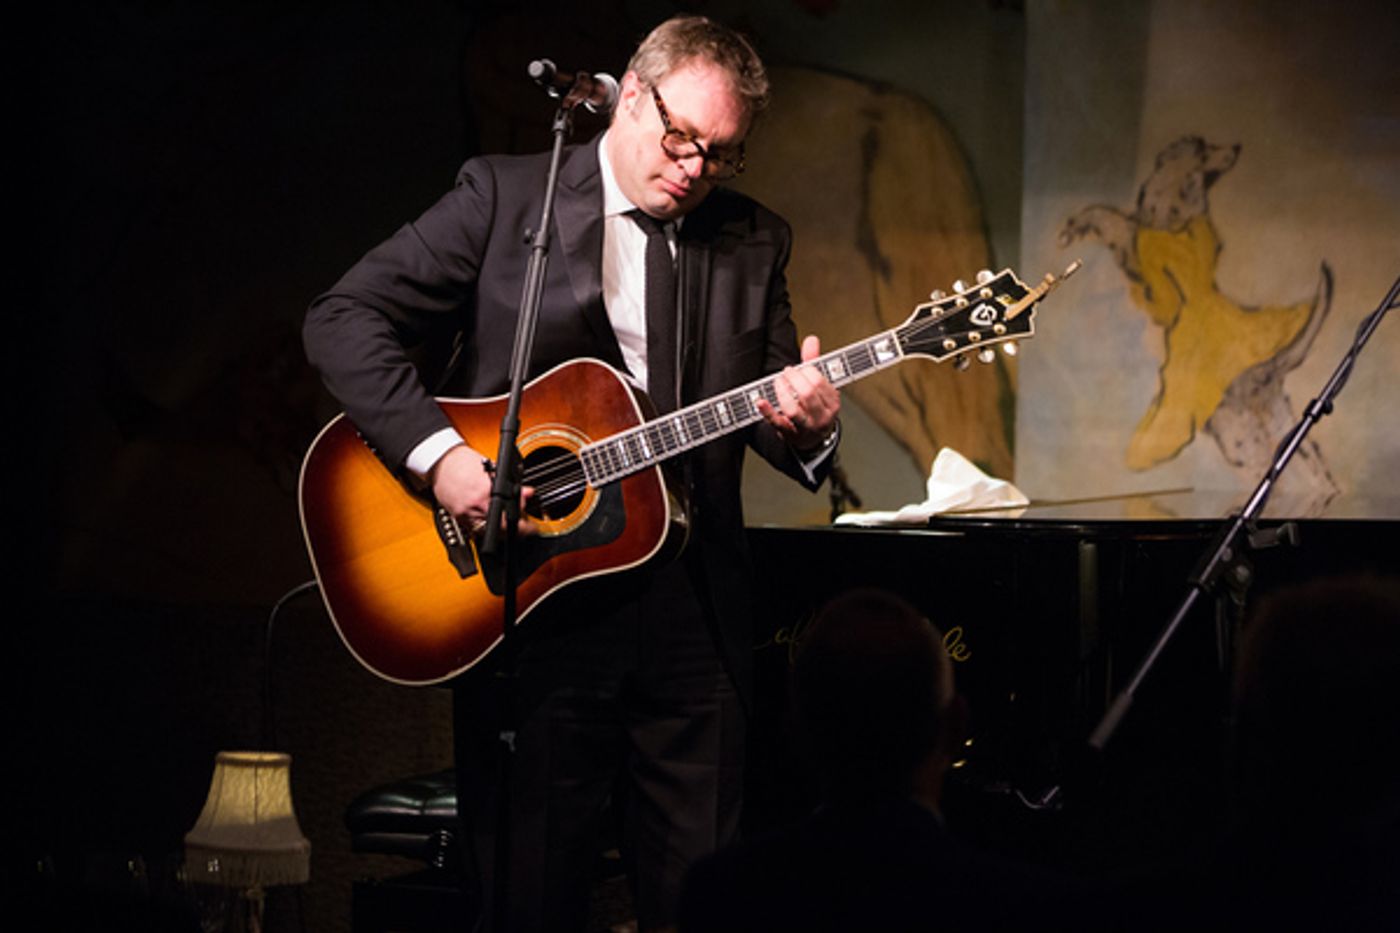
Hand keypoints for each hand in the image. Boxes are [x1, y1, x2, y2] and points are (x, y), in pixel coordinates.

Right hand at [430, 445, 535, 535]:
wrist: (441, 462)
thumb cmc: (464, 462)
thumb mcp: (493, 468)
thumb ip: (511, 483)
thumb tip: (528, 493)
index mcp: (487, 490)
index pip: (511, 515)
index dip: (524, 525)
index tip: (532, 528)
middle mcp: (476, 504)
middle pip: (502, 528)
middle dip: (515, 530)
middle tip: (523, 526)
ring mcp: (466, 514)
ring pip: (489, 532)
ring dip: (501, 530)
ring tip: (507, 522)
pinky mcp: (458, 518)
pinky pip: (475, 530)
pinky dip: (486, 527)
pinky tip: (491, 520)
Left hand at [757, 335, 840, 451]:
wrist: (813, 439)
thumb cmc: (816, 408)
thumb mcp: (819, 386)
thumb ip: (814, 362)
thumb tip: (811, 339)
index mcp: (832, 403)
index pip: (819, 382)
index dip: (806, 371)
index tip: (798, 369)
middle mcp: (821, 417)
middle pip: (807, 393)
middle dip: (793, 379)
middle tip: (786, 373)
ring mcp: (806, 428)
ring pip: (793, 409)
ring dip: (782, 392)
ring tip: (778, 382)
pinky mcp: (789, 434)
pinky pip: (777, 423)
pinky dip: (767, 412)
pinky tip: (760, 401)